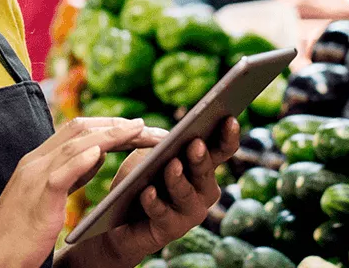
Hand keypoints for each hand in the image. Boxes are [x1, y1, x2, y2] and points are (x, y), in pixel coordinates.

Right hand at [0, 117, 165, 267]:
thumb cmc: (19, 233)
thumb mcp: (48, 197)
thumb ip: (70, 174)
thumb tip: (97, 155)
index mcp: (38, 161)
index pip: (76, 130)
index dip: (108, 125)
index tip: (137, 126)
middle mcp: (36, 162)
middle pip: (80, 129)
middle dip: (118, 124)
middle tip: (150, 128)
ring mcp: (35, 177)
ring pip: (75, 144)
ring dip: (111, 135)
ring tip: (139, 130)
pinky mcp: (38, 198)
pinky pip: (61, 174)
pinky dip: (81, 160)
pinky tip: (101, 152)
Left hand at [78, 117, 240, 266]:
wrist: (119, 220)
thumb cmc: (139, 181)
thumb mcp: (149, 155)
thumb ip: (163, 144)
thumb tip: (170, 136)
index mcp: (203, 167)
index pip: (222, 150)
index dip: (228, 136)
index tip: (229, 118)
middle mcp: (203, 191)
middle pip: (206, 172)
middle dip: (200, 158)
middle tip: (195, 143)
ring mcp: (190, 212)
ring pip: (186, 194)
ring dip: (177, 179)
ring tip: (171, 165)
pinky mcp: (171, 230)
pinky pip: (163, 214)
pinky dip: (154, 202)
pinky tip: (147, 191)